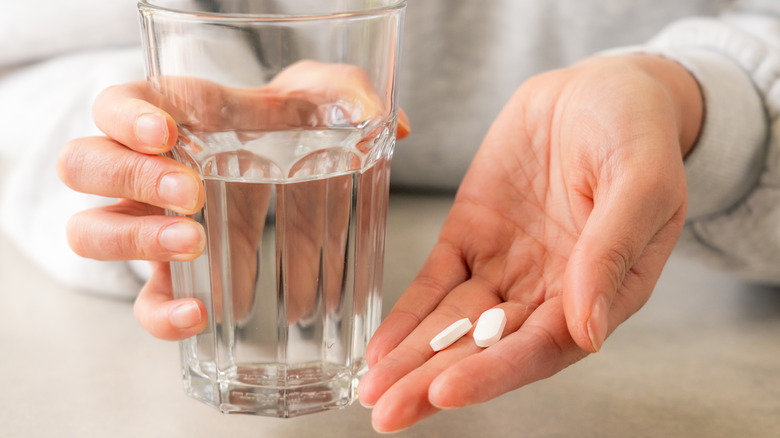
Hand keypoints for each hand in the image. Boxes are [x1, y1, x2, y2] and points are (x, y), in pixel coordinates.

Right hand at [57, 61, 409, 340]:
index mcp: (174, 115)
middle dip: (130, 179)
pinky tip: (199, 314)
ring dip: (135, 242)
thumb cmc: (292, 125)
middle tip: (190, 193)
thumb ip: (352, 96)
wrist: (292, 172)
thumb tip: (396, 126)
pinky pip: (143, 300)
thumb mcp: (320, 96)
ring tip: (194, 243)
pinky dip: (160, 313)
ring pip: (91, 232)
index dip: (126, 117)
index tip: (167, 134)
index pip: (117, 105)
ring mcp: (150, 225)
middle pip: (85, 165)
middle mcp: (147, 169)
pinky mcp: (171, 276)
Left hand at [358, 54, 702, 431]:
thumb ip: (612, 251)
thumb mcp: (642, 182)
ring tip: (372, 389)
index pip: (542, 347)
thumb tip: (589, 329)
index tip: (446, 390)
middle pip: (487, 350)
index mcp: (599, 292)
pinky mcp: (471, 236)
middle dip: (435, 381)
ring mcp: (505, 266)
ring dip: (411, 358)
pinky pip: (435, 282)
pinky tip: (381, 346)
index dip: (495, 372)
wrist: (597, 89)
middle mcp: (547, 292)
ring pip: (453, 325)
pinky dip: (407, 314)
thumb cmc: (636, 132)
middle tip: (388, 412)